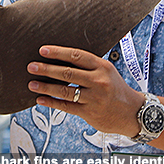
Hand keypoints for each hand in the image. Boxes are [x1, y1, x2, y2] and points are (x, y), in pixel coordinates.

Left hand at [27, 45, 143, 136]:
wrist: (132, 112)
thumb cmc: (115, 89)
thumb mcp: (107, 71)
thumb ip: (88, 66)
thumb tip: (61, 59)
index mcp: (102, 66)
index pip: (77, 56)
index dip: (58, 52)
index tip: (43, 50)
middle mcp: (98, 81)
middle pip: (68, 73)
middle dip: (47, 69)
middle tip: (31, 66)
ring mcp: (94, 98)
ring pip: (65, 91)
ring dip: (46, 87)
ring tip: (32, 83)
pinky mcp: (90, 112)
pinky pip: (67, 106)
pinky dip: (52, 102)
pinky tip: (41, 99)